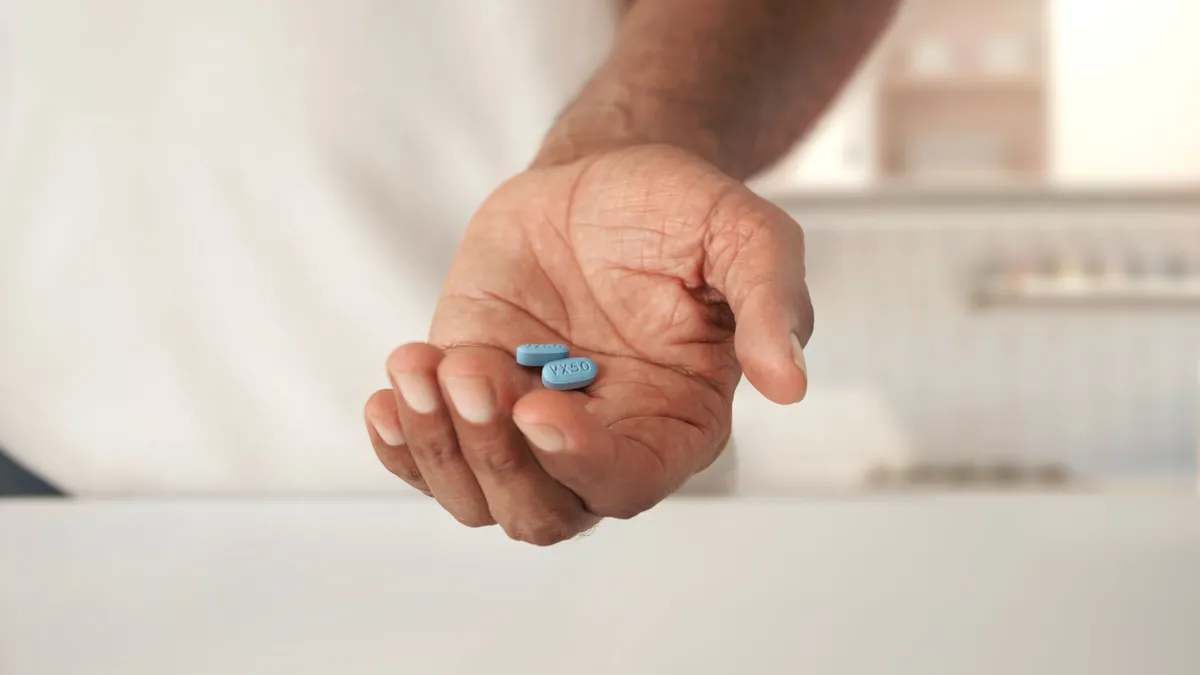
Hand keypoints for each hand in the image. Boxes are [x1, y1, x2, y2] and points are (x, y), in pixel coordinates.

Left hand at [364, 144, 812, 544]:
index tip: (536, 407)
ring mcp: (528, 423)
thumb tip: (789, 383)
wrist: (600, 179)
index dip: (579, 462)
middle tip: (470, 372)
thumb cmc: (675, 211)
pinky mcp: (471, 395)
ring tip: (418, 365)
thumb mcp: (742, 234)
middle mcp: (600, 440)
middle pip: (543, 512)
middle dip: (494, 458)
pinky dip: (401, 443)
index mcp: (674, 422)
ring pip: (477, 496)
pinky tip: (392, 397)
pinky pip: (428, 456)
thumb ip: (772, 300)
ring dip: (437, 446)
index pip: (627, 482)